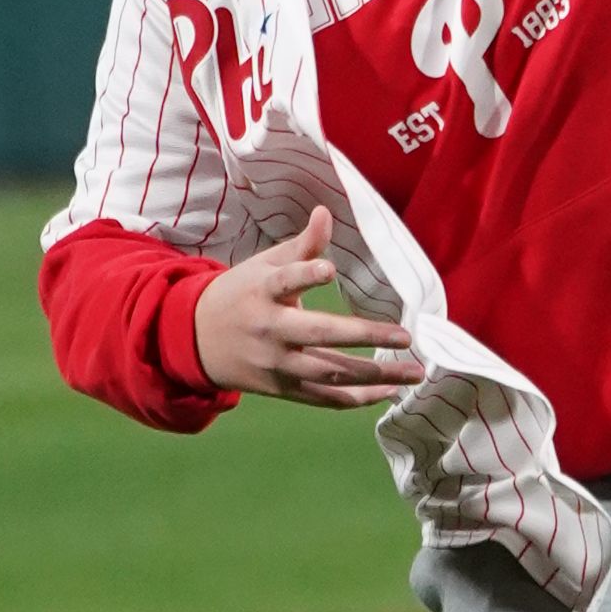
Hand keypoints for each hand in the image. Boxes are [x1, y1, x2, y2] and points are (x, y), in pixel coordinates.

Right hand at [194, 207, 416, 407]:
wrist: (196, 340)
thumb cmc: (241, 294)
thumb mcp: (264, 265)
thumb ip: (302, 246)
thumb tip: (325, 212)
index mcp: (262, 292)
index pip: (285, 281)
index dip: (305, 276)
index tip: (328, 270)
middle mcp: (270, 331)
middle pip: (319, 336)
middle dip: (364, 336)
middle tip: (405, 336)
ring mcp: (277, 364)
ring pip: (329, 373)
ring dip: (375, 375)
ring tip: (414, 371)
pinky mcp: (283, 389)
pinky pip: (324, 399)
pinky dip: (358, 397)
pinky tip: (389, 390)